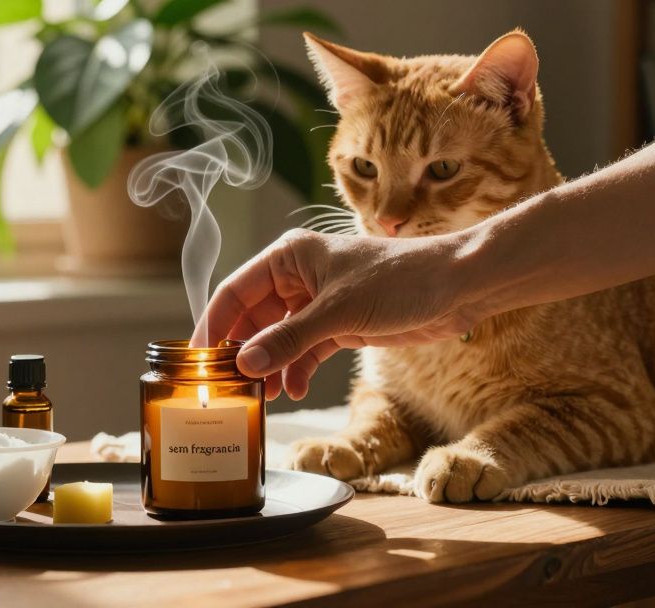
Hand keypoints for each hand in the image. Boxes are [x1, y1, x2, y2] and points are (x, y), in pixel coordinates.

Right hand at [196, 229, 479, 399]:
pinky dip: (296, 369)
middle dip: (242, 351)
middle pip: (254, 317)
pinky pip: (305, 349)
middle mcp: (299, 277)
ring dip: (270, 365)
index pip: (236, 291)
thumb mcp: (337, 313)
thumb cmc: (400, 281)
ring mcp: (320, 302)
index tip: (196, 360)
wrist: (457, 286)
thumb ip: (288, 340)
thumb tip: (245, 364)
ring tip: (258, 396)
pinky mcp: (341, 324)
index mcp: (290, 257)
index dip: (214, 325)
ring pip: (279, 337)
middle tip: (226, 387)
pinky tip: (292, 390)